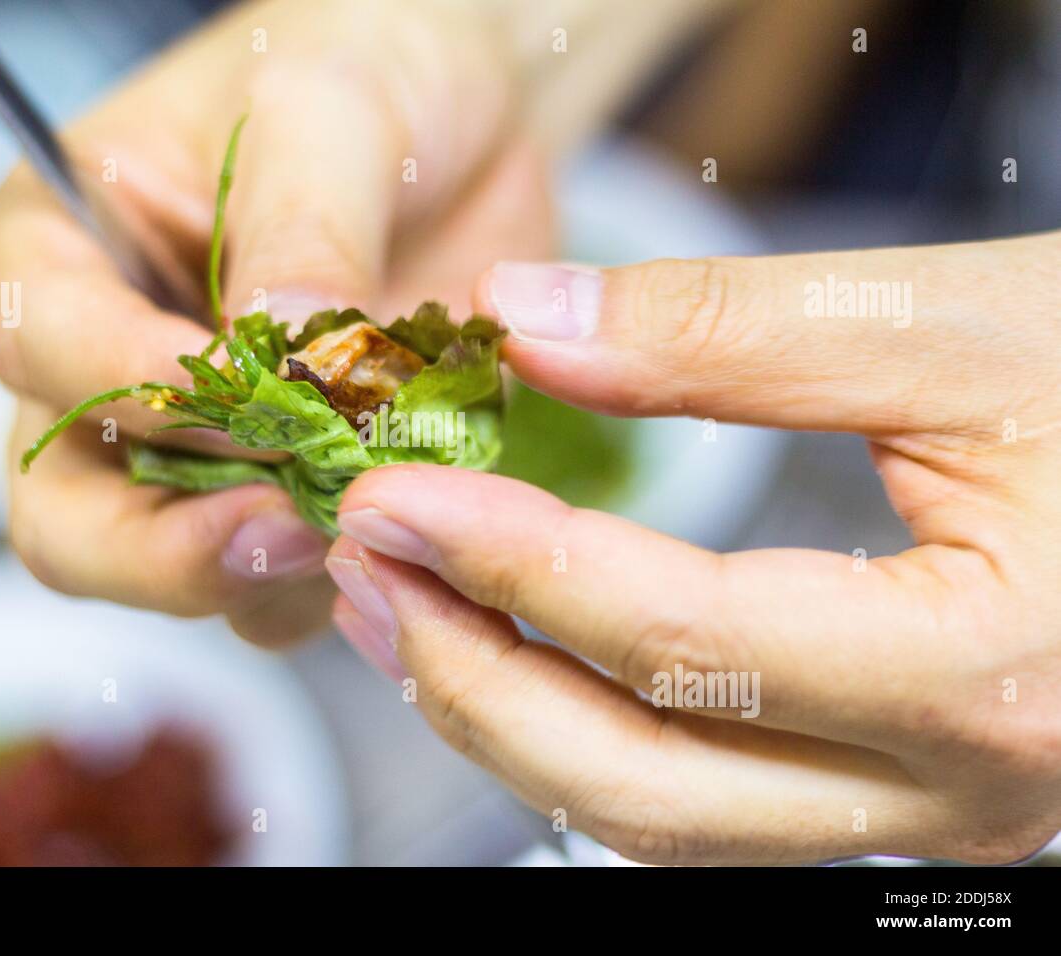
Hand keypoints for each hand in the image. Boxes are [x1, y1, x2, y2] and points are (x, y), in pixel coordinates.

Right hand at [0, 0, 551, 642]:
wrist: (464, 116)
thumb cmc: (364, 72)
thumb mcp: (327, 110)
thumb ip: (297, 227)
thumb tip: (286, 350)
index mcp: (64, 251)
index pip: (46, 348)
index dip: (133, 389)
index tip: (246, 398)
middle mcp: (106, 367)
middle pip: (67, 513)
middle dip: (164, 548)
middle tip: (285, 530)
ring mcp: (193, 446)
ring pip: (174, 569)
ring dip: (263, 574)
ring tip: (366, 529)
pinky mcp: (279, 490)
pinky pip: (280, 583)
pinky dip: (333, 578)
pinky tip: (401, 537)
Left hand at [326, 232, 1060, 861]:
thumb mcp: (961, 325)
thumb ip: (733, 327)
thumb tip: (527, 320)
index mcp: (986, 674)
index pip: (681, 644)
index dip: (515, 563)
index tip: (394, 494)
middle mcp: (958, 789)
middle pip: (647, 783)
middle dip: (475, 678)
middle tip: (366, 568)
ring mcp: (929, 815)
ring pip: (664, 821)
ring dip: (512, 720)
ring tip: (405, 609)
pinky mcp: (905, 795)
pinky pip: (707, 802)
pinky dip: (586, 733)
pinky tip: (515, 652)